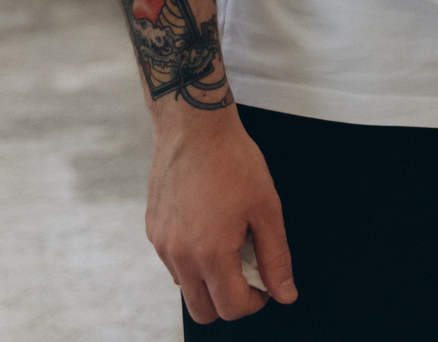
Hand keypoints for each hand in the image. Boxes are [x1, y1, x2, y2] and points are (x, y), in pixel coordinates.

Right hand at [148, 112, 295, 323]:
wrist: (194, 128)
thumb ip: (276, 258)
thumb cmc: (233, 162)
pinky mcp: (152, 230)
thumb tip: (285, 294)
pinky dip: (192, 261)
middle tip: (248, 272)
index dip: (254, 302)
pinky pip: (173, 263)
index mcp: (211, 253)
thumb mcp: (267, 209)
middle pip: (203, 310)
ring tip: (230, 244)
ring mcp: (162, 244)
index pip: (230, 308)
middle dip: (229, 301)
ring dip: (209, 281)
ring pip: (186, 287)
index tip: (265, 284)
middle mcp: (180, 256)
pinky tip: (210, 230)